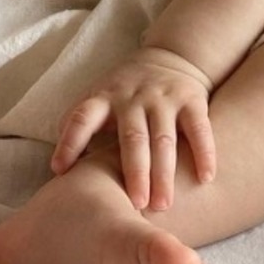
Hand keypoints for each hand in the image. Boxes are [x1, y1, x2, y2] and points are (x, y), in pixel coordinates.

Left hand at [51, 47, 215, 211]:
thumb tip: (58, 173)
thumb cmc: (125, 95)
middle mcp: (132, 98)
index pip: (82, 117)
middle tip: (136, 206)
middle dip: (134, 172)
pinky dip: (204, 153)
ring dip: (164, 173)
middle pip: (132, 138)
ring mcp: (163, 98)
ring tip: (163, 205)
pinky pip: (198, 129)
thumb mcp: (100, 100)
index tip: (60, 170)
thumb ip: (81, 129)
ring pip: (164, 139)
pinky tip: (205, 178)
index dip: (70, 141)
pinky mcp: (191, 100)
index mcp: (104, 98)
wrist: (171, 57)